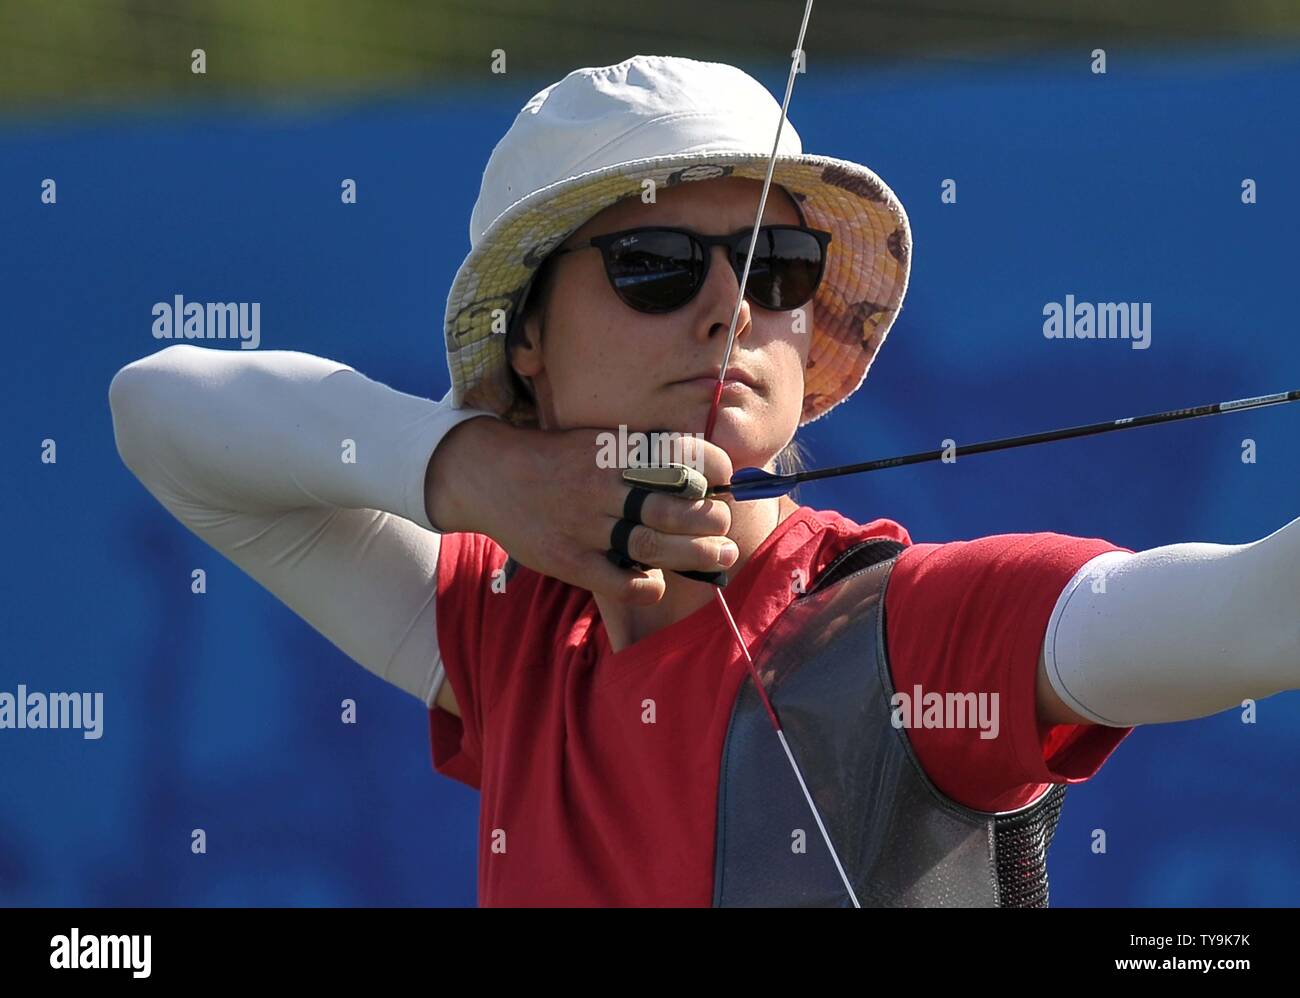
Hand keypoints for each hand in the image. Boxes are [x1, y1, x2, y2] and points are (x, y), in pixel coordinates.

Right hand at [425, 418, 736, 604]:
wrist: (490, 476)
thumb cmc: (557, 461)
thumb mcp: (596, 442)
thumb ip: (640, 454)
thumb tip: (701, 468)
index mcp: (612, 451)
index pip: (676, 455)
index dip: (712, 467)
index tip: (727, 478)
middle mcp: (601, 486)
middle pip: (673, 506)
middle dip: (710, 517)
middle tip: (724, 524)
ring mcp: (584, 525)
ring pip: (653, 545)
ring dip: (696, 554)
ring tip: (721, 555)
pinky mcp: (568, 560)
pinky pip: (619, 582)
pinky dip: (646, 586)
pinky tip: (657, 583)